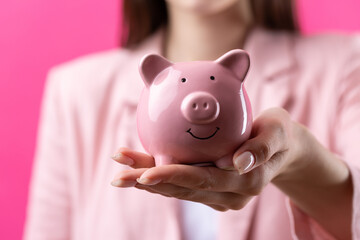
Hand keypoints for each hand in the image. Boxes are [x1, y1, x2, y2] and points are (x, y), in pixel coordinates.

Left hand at [111, 108, 300, 210]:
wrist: (283, 148)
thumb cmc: (280, 134)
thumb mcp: (279, 131)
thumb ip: (262, 146)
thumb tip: (237, 161)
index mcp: (244, 182)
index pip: (201, 180)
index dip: (171, 177)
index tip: (144, 174)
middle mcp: (228, 195)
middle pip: (182, 188)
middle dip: (148, 181)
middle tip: (118, 174)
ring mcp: (219, 195)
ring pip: (177, 188)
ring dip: (147, 179)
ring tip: (120, 167)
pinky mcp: (211, 189)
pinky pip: (181, 184)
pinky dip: (159, 174)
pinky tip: (139, 165)